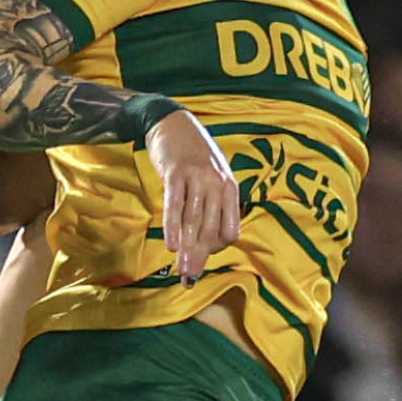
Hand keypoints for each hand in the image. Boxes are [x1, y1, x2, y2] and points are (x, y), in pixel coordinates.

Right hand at [148, 111, 240, 283]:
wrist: (173, 123)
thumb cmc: (192, 156)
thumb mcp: (210, 180)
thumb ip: (209, 210)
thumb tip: (202, 247)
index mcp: (230, 189)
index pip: (230, 230)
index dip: (216, 248)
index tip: (200, 256)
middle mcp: (218, 183)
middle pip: (211, 230)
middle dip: (200, 256)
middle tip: (189, 277)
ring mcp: (198, 177)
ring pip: (194, 221)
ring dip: (187, 249)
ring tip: (181, 270)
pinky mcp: (177, 173)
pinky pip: (175, 205)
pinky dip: (173, 226)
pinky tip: (171, 244)